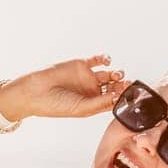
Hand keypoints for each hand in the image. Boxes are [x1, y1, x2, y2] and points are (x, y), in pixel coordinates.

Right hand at [0, 54, 127, 122]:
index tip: (131, 96)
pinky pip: (98, 60)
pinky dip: (105, 58)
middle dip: (122, 85)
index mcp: (93, 104)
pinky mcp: (81, 65)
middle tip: (127, 83)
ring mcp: (87, 78)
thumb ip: (99, 103)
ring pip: (109, 74)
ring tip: (116, 75)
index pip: (113, 101)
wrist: (36, 92)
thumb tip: (117, 98)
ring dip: (116, 74)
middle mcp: (92, 91)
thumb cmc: (56, 106)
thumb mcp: (80, 109)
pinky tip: (107, 61)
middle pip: (114, 87)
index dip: (123, 98)